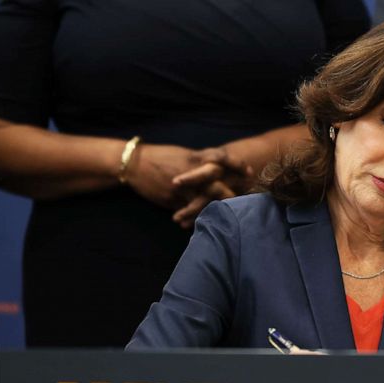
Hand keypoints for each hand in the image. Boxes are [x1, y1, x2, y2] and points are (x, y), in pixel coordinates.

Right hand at [123, 144, 248, 227]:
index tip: (249, 171)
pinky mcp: (172, 197)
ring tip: (225, 218)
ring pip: (204, 199)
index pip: (222, 157)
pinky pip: (187, 209)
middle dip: (231, 194)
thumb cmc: (162, 158)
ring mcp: (183, 185)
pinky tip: (196, 225)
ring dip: (214, 210)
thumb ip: (203, 164)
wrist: (134, 163)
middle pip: (217, 182)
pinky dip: (194, 218)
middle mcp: (192, 170)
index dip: (237, 164)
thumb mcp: (184, 155)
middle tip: (243, 203)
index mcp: (196, 157)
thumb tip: (222, 175)